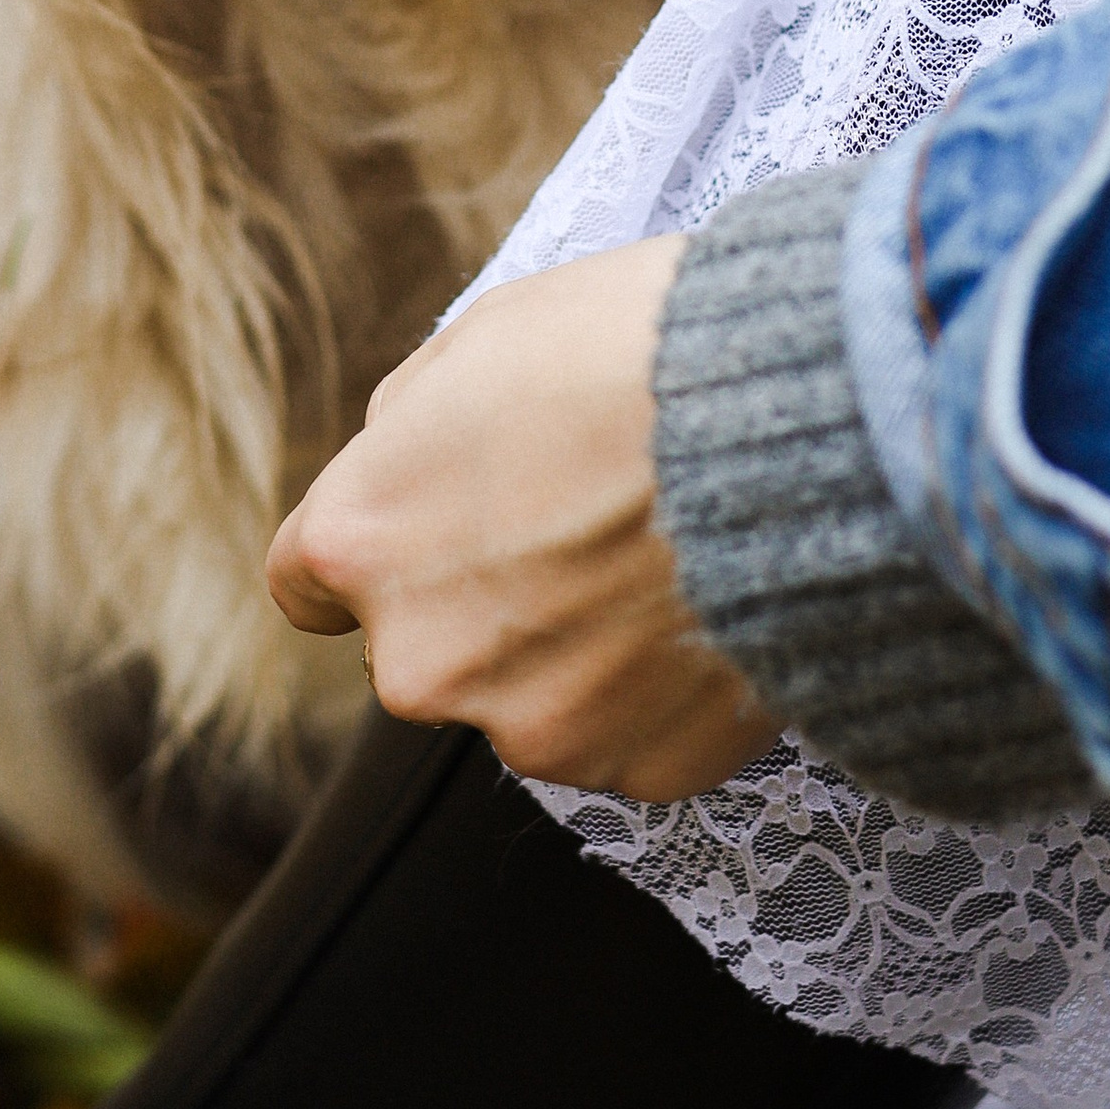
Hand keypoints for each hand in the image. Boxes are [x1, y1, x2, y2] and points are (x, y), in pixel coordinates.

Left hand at [266, 240, 775, 799]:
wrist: (801, 427)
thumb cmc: (636, 354)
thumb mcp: (485, 337)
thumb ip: (413, 422)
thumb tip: (405, 458)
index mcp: (364, 541)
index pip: (308, 582)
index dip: (376, 545)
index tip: (430, 526)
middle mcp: (424, 659)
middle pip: (424, 647)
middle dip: (483, 600)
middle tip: (580, 524)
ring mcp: (534, 728)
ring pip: (532, 695)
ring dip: (577, 647)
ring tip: (664, 556)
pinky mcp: (639, 771)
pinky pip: (632, 733)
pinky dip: (660, 689)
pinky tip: (710, 606)